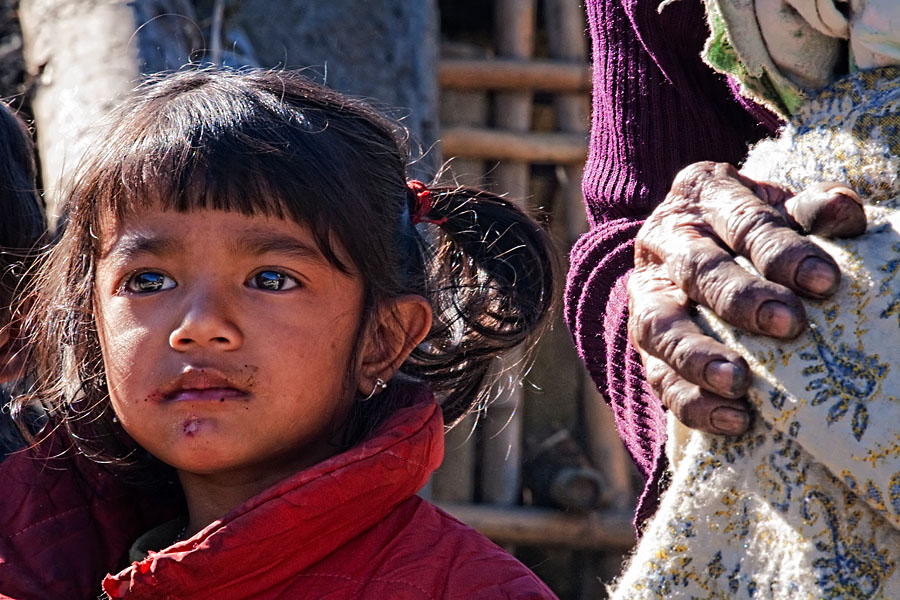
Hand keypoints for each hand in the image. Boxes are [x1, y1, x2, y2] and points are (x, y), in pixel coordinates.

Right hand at [627, 162, 864, 434]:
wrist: (692, 243)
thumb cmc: (752, 226)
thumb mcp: (779, 205)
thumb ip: (810, 209)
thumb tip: (844, 211)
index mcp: (701, 196)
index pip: (741, 221)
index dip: (781, 251)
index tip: (825, 282)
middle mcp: (663, 241)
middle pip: (696, 269)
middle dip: (741, 299)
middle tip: (789, 325)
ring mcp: (646, 294)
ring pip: (659, 325)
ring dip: (697, 356)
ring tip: (739, 383)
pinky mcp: (643, 343)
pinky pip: (658, 375)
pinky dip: (692, 401)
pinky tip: (734, 420)